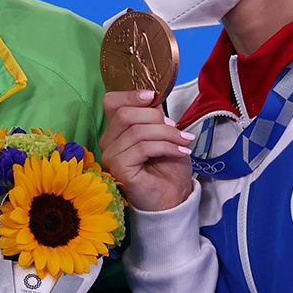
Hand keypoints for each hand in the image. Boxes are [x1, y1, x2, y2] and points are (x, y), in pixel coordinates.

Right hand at [99, 91, 194, 211]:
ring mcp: (110, 156)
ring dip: (167, 134)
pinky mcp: (118, 168)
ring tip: (184, 142)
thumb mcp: (163, 133)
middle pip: (125, 114)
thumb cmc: (167, 167)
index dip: (131, 95)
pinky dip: (165, 146)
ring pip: (137, 131)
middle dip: (156, 117)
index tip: (154, 97)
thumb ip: (153, 116)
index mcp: (116, 130)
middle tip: (177, 130)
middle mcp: (108, 142)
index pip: (111, 102)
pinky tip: (180, 151)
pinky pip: (142, 148)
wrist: (173, 197)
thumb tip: (153, 98)